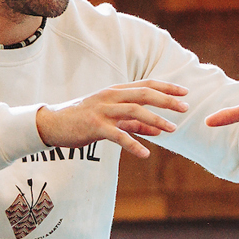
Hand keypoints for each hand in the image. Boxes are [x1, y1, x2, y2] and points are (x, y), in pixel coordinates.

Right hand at [36, 79, 189, 159]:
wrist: (52, 124)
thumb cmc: (83, 120)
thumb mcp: (112, 119)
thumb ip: (135, 123)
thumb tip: (159, 129)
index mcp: (115, 92)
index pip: (146, 85)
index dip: (166, 87)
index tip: (185, 92)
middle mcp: (110, 97)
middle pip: (144, 94)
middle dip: (167, 100)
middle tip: (185, 107)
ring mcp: (102, 110)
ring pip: (134, 111)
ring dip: (156, 120)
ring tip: (172, 129)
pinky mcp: (94, 126)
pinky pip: (117, 135)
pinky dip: (133, 144)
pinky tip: (145, 153)